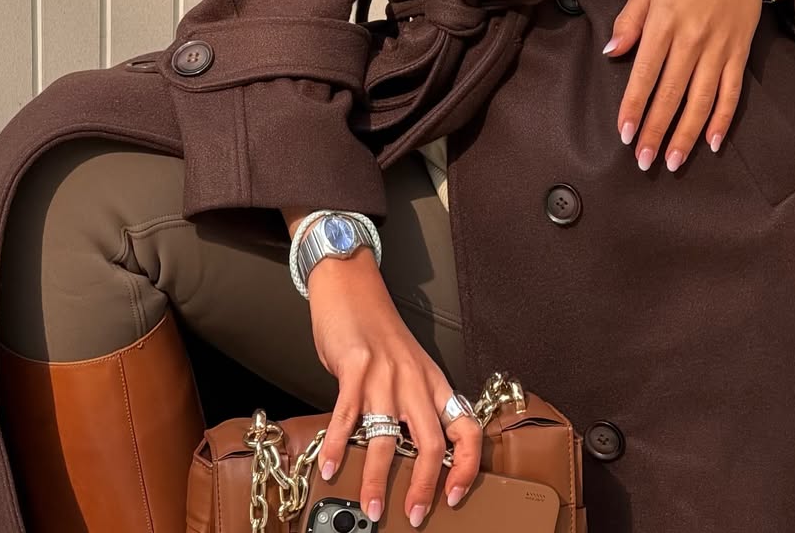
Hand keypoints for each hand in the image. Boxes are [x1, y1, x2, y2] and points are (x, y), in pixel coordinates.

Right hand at [305, 249, 481, 526]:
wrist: (352, 285)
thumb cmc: (378, 330)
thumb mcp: (408, 365)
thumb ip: (412, 404)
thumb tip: (409, 454)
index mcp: (433, 381)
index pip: (466, 428)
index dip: (466, 465)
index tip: (455, 496)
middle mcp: (414, 379)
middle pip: (431, 443)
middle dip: (423, 487)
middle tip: (412, 516)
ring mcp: (384, 373)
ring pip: (387, 438)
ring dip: (376, 479)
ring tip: (369, 507)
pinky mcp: (354, 366)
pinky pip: (346, 415)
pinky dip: (336, 446)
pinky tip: (328, 467)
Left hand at [604, 0, 771, 171]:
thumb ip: (629, 20)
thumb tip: (612, 53)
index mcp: (664, 22)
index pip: (645, 73)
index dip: (633, 106)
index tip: (624, 134)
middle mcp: (692, 40)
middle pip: (671, 94)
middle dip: (656, 131)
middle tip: (644, 161)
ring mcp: (718, 50)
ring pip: (701, 100)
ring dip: (687, 134)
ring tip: (674, 162)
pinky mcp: (739, 55)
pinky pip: (732, 93)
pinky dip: (723, 120)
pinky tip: (713, 143)